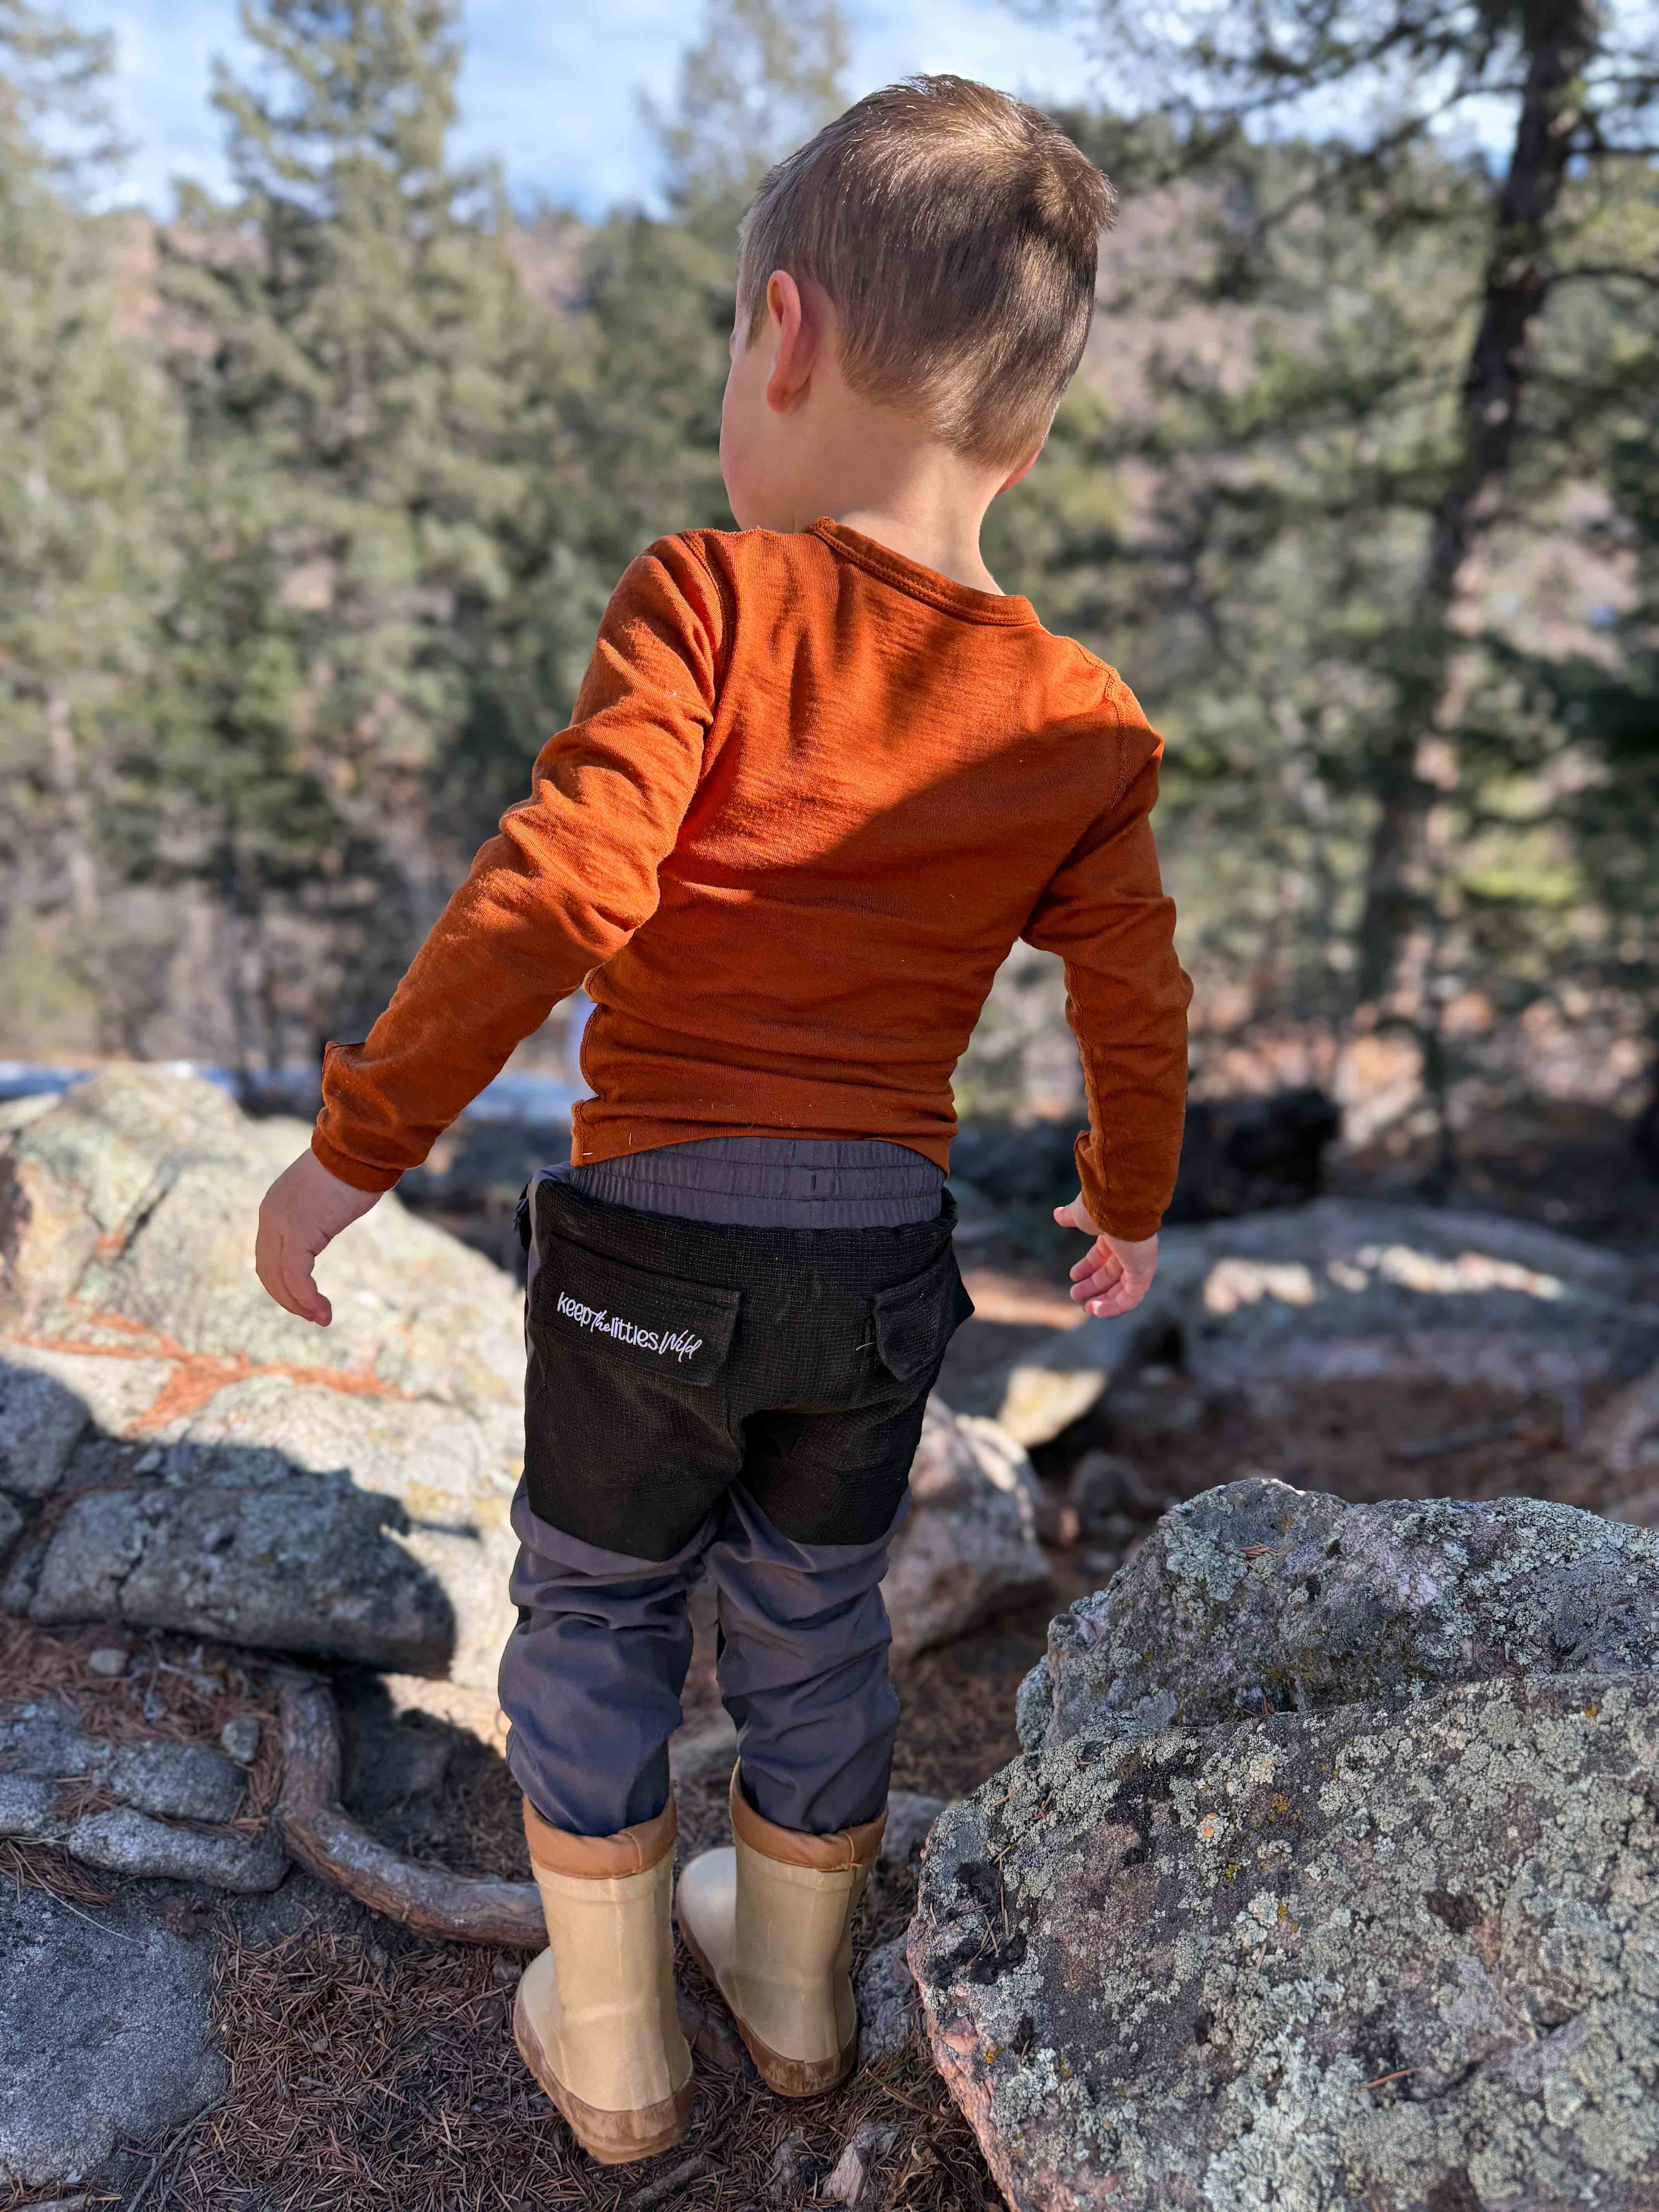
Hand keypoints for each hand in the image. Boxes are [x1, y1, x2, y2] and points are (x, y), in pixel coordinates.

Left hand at [255, 1149, 381, 1325]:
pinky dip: (307, 1299)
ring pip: (280, 1278)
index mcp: (273, 1207)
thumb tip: (327, 1217)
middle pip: (267, 1271)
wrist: (360, 1149)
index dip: (282, 1283)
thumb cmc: (353, 1167)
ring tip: (321, 1319)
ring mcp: (281, 1225)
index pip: (268, 1255)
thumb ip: (315, 1211)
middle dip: (288, 1299)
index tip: (305, 1299)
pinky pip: (297, 1277)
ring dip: (299, 1305)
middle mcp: (270, 1216)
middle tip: (312, 1316)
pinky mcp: (299, 1233)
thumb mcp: (324, 1194)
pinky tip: (323, 1311)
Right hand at [1053, 1192, 1158, 1318]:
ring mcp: (1139, 1261)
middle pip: (1112, 1273)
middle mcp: (1130, 1248)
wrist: (1120, 1203)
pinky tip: (1097, 1311)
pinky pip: (1132, 1297)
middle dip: (1093, 1285)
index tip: (1073, 1275)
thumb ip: (1069, 1216)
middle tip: (1074, 1294)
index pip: (1103, 1255)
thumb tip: (1057, 1215)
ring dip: (1104, 1299)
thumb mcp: (1080, 1214)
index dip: (1088, 1266)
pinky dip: (1115, 1306)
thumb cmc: (1101, 1206)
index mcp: (1116, 1234)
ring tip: (1086, 1307)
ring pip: (1123, 1288)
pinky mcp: (1143, 1272)